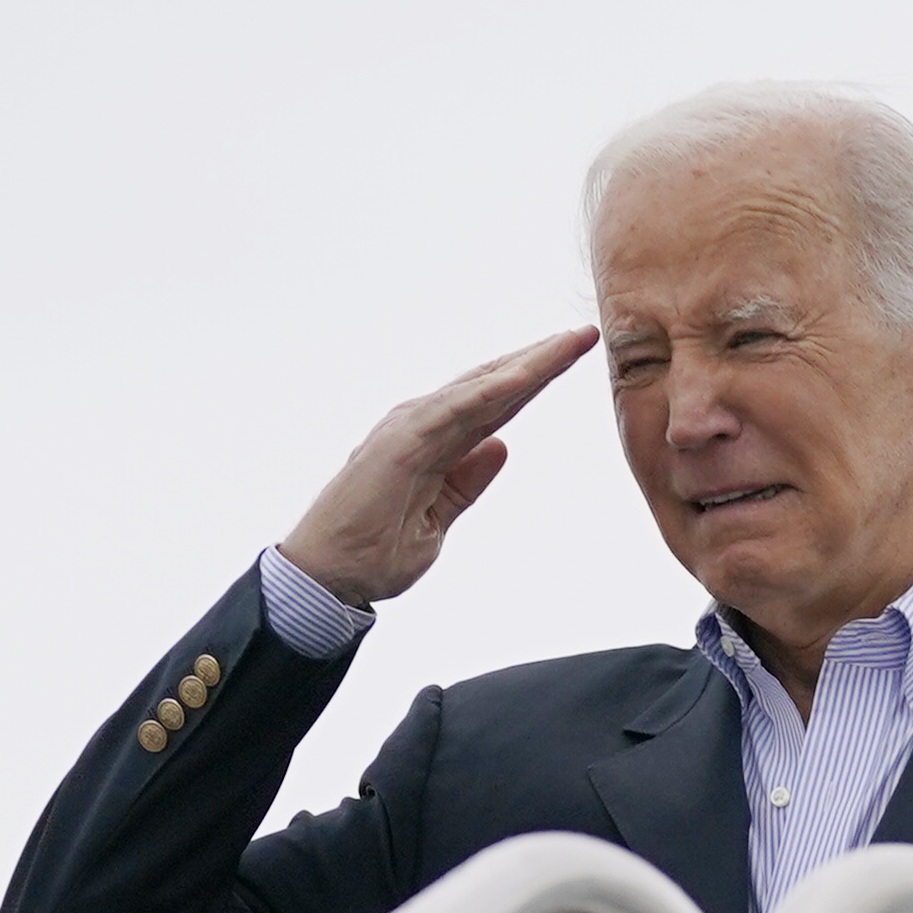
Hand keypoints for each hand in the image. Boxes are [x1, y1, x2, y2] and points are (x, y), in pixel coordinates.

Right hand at [272, 329, 596, 608]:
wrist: (328, 577)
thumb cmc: (374, 552)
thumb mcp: (439, 521)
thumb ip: (467, 483)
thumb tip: (501, 446)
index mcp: (437, 445)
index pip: (496, 407)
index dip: (535, 383)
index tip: (573, 362)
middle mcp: (424, 426)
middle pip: (493, 386)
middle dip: (541, 361)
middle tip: (584, 335)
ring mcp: (411, 429)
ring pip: (481, 388)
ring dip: (526, 365)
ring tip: (570, 343)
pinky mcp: (402, 441)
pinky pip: (456, 409)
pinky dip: (492, 390)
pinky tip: (526, 375)